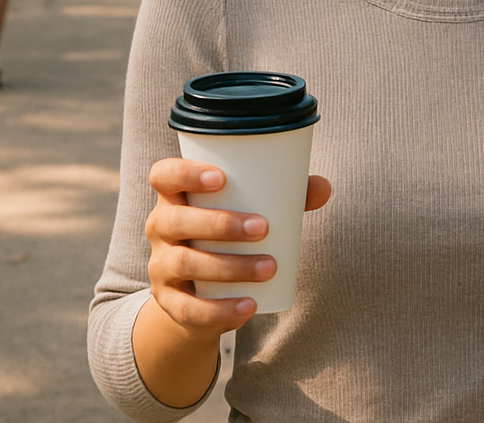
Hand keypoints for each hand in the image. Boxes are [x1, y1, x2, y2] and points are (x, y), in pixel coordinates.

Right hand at [143, 158, 330, 333]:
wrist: (200, 293)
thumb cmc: (228, 237)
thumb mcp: (247, 213)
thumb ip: (284, 197)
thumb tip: (323, 187)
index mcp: (175, 197)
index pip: (163, 175)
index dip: (185, 173)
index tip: (221, 179)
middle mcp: (160, 228)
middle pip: (175, 220)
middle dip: (220, 224)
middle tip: (263, 228)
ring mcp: (160, 266)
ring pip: (185, 263)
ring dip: (229, 266)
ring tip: (269, 267)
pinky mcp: (169, 302)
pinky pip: (189, 308)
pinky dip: (221, 309)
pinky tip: (249, 306)